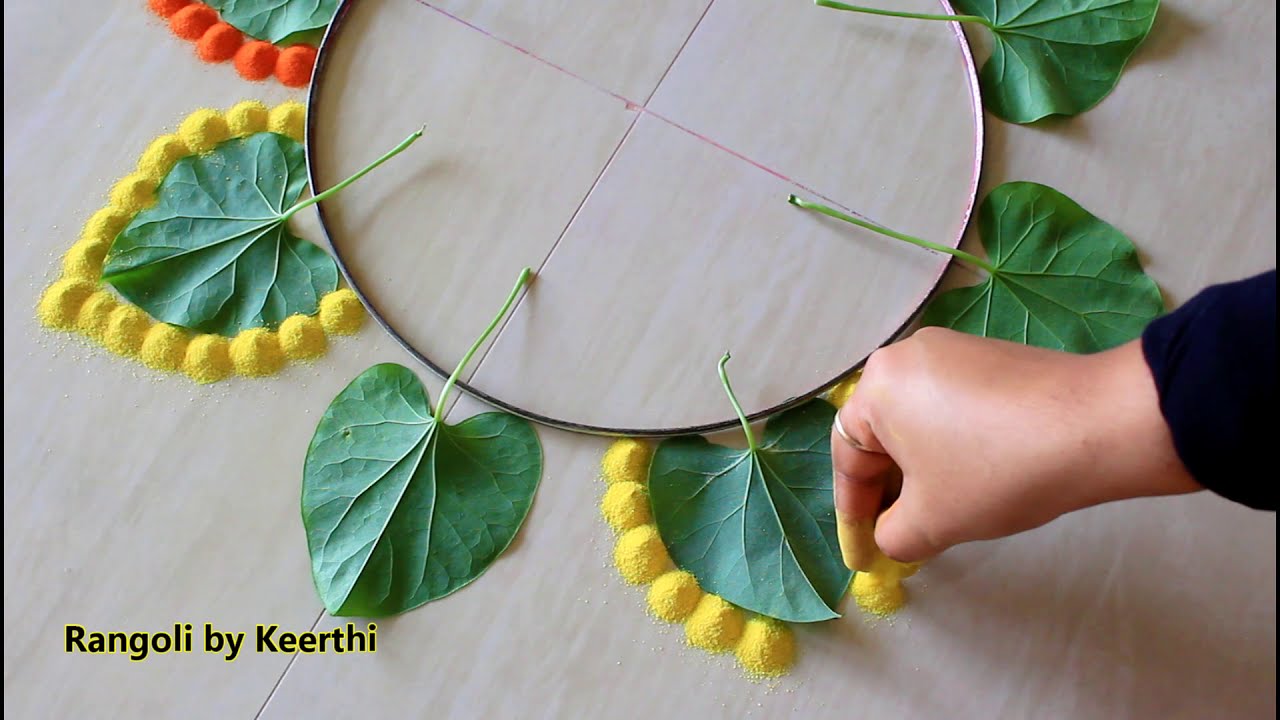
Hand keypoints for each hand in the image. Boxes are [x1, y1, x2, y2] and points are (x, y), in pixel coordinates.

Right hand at [832, 327, 1200, 568]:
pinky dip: (953, 446)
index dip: (853, 516)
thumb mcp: (932, 521)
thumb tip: (892, 533)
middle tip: (898, 535)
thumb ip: (892, 535)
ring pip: (919, 422)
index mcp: (878, 385)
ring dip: (922, 470)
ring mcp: (953, 351)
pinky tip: (976, 479)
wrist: (1098, 426)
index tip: (863, 556)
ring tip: (939, 513)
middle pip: (882, 435)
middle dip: (887, 491)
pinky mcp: (992, 357)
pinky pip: (952, 407)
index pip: (849, 459)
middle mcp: (907, 356)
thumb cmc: (996, 471)